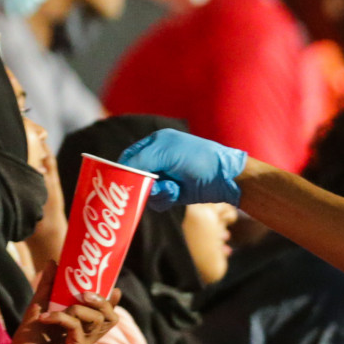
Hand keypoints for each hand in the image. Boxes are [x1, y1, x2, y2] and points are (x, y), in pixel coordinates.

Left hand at [0, 263, 120, 343]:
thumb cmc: (27, 339)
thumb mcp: (39, 306)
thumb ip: (47, 286)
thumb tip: (53, 262)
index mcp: (82, 327)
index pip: (106, 314)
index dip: (112, 302)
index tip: (114, 288)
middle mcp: (87, 337)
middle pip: (110, 317)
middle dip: (102, 301)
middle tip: (85, 294)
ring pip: (97, 321)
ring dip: (79, 309)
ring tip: (60, 307)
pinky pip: (77, 328)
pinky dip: (61, 318)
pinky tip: (45, 318)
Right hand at [120, 128, 245, 211]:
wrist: (224, 177)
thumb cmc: (196, 158)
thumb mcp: (165, 152)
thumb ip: (140, 160)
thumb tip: (123, 172)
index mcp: (156, 143)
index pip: (129, 157)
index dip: (123, 169)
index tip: (119, 180)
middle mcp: (159, 160)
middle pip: (135, 177)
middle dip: (142, 184)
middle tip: (151, 185)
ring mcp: (166, 177)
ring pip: (145, 191)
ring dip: (156, 192)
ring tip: (171, 188)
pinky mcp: (174, 193)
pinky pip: (157, 201)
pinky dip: (164, 199)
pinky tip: (176, 194)